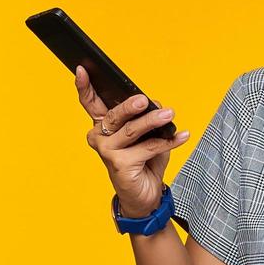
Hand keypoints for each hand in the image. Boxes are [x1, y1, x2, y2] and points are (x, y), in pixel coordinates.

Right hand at [76, 65, 191, 217]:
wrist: (146, 195)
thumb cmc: (144, 161)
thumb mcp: (147, 135)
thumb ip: (147, 117)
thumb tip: (155, 105)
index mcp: (102, 126)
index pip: (90, 102)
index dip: (84, 86)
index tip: (81, 69)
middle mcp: (99, 137)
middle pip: (114, 116)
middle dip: (130, 106)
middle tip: (144, 100)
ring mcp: (107, 152)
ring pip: (132, 131)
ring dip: (153, 122)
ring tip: (169, 115)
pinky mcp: (120, 165)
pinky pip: (147, 148)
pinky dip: (167, 142)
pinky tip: (181, 136)